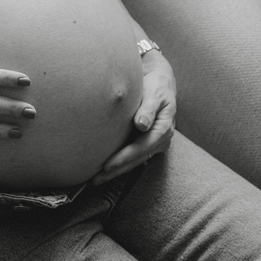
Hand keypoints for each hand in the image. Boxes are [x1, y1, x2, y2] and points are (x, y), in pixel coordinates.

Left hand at [92, 48, 175, 184]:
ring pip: (134, 161)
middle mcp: (161, 140)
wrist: (161, 81)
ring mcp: (154, 143)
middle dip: (117, 171)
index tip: (106, 166)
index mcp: (164, 129)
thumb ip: (148, 108)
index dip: (124, 158)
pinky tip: (105, 170)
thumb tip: (142, 124)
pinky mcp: (146, 143)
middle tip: (96, 180)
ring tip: (96, 179)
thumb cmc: (156, 85)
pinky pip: (133, 157)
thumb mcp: (154, 94)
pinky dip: (120, 164)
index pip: (141, 148)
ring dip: (116, 171)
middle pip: (137, 159)